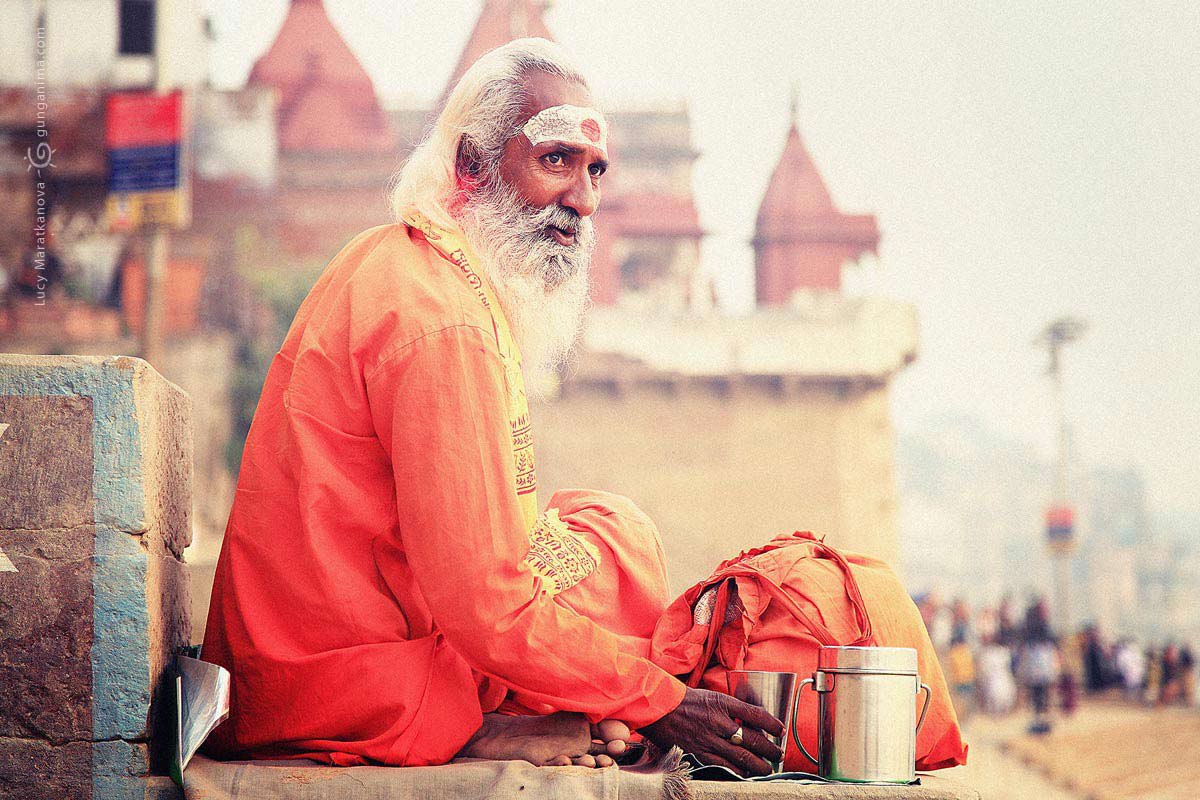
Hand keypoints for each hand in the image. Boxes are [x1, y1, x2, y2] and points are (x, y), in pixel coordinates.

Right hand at [638, 686, 783, 776]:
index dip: (772, 724)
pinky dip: (738, 771)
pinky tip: (746, 773)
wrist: (659, 708)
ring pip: (741, 756)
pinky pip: (724, 766)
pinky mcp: (699, 753)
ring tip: (767, 768)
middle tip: (779, 754)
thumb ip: (730, 708)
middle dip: (769, 748)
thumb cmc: (685, 700)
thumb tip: (751, 721)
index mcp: (721, 702)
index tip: (780, 730)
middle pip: (752, 738)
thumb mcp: (711, 696)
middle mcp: (717, 721)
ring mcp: (708, 739)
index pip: (754, 714)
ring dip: (758, 764)